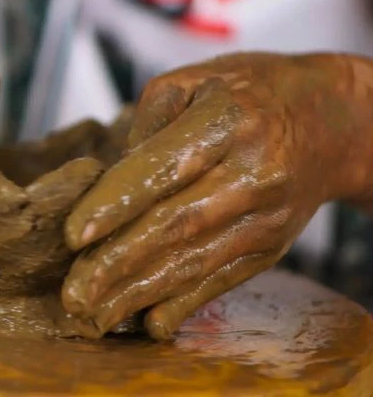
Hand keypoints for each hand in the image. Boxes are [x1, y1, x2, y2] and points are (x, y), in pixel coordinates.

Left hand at [61, 52, 372, 339]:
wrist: (331, 120)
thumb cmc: (248, 92)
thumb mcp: (194, 80)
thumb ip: (147, 125)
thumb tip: (110, 184)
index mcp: (228, 120)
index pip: (162, 168)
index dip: (115, 204)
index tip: (73, 235)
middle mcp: (253, 171)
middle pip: (176, 224)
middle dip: (117, 262)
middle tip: (73, 293)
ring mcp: (267, 215)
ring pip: (196, 260)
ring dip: (141, 292)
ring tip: (95, 314)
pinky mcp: (273, 245)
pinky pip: (225, 279)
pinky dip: (185, 303)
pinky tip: (150, 323)